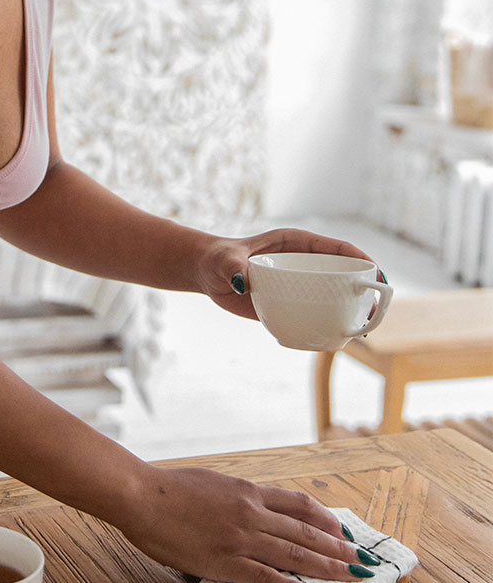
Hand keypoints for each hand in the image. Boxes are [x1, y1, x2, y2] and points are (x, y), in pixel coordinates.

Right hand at [121, 464, 370, 582]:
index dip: (325, 519)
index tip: (342, 531)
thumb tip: (251, 506)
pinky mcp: (225, 561)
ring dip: (327, 567)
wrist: (141, 495)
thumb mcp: (210, 482)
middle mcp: (250, 512)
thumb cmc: (167, 488)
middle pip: (305, 531)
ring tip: (350, 578)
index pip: (298, 505)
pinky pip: (267, 577)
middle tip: (361, 561)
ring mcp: (240, 538)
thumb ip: (234, 497)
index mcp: (246, 490)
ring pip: (295, 554)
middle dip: (337, 548)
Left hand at [195, 227, 379, 319]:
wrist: (208, 274)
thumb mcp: (225, 260)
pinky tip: (337, 338)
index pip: (335, 248)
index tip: (375, 272)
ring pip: (333, 295)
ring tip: (363, 326)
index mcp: (295, 243)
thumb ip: (233, 266)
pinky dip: (328, 324)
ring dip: (350, 309)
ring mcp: (299, 284)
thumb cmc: (218, 258)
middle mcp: (302, 263)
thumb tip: (243, 282)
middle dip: (364, 288)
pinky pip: (315, 313)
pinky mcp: (291, 303)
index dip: (359, 258)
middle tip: (375, 307)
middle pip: (342, 273)